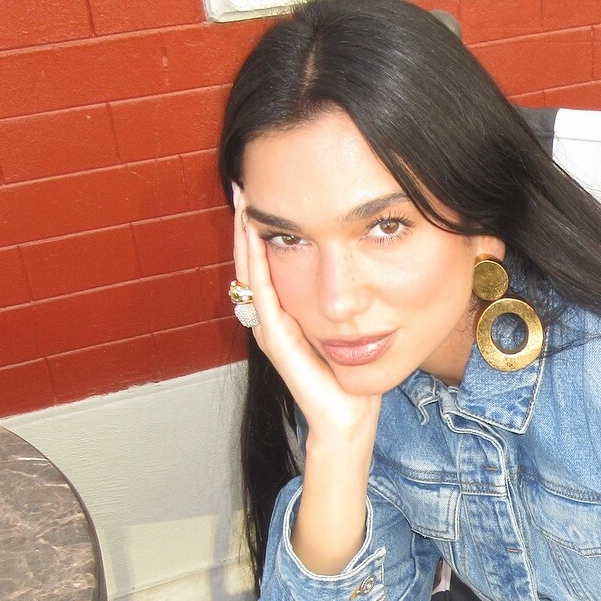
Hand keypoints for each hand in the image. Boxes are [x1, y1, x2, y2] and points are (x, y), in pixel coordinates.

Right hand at [231, 183, 381, 450]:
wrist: (347, 418)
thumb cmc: (350, 379)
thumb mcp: (347, 329)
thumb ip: (341, 304)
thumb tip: (358, 274)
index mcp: (284, 315)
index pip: (266, 263)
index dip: (262, 229)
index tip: (262, 191)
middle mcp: (269, 319)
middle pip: (250, 261)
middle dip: (246, 223)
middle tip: (242, 182)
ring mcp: (269, 329)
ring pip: (249, 272)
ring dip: (245, 236)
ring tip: (243, 200)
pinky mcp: (276, 340)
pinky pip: (262, 294)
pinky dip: (257, 263)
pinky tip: (256, 237)